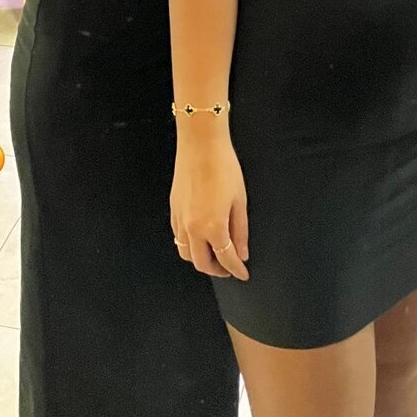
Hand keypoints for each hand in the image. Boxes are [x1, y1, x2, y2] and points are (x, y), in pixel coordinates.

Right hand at [170, 139, 249, 280]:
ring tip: (213, 255)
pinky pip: (178, 236)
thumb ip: (240, 231)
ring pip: (186, 253)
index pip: (226, 259)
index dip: (237, 270)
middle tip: (229, 268)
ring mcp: (180, 218)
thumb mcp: (239, 200)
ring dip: (200, 259)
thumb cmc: (222, 166)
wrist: (200, 143)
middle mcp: (192, 227)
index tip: (243, 273)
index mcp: (213, 226)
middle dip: (217, 270)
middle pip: (201, 263)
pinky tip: (199, 238)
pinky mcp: (173, 208)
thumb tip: (241, 252)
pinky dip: (188, 244)